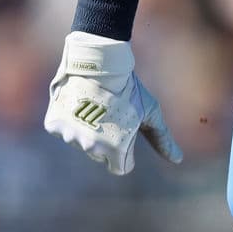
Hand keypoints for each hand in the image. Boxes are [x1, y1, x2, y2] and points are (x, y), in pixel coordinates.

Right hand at [44, 31, 182, 174]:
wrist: (100, 64)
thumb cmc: (130, 90)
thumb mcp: (150, 113)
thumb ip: (162, 139)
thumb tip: (178, 160)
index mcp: (115, 150)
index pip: (120, 167)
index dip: (126, 153)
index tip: (126, 134)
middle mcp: (91, 148)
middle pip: (100, 154)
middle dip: (107, 139)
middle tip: (112, 113)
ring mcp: (70, 136)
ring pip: (81, 141)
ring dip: (87, 128)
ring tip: (95, 105)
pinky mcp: (54, 125)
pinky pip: (63, 128)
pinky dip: (70, 118)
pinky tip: (79, 102)